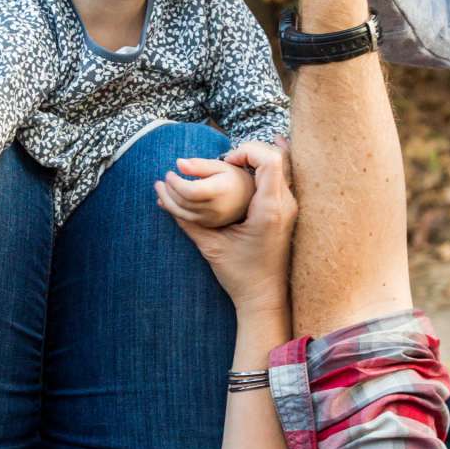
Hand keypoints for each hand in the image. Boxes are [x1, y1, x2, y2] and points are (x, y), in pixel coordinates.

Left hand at [156, 152, 256, 228]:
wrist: (250, 198)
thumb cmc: (233, 177)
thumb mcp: (220, 166)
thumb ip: (199, 165)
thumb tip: (179, 163)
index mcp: (220, 191)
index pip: (190, 191)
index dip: (175, 183)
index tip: (169, 173)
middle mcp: (216, 209)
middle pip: (184, 202)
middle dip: (168, 191)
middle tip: (159, 181)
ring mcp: (211, 219)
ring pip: (182, 213)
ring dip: (167, 201)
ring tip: (159, 189)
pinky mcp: (208, 225)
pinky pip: (186, 220)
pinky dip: (173, 210)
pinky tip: (164, 202)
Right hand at [159, 140, 295, 314]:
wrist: (264, 297)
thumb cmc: (239, 275)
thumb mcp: (210, 246)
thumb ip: (186, 219)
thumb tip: (159, 195)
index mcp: (269, 210)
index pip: (269, 160)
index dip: (246, 151)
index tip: (224, 162)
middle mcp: (285, 205)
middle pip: (277, 156)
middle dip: (247, 152)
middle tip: (225, 163)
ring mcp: (290, 207)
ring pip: (281, 164)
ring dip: (255, 158)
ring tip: (232, 165)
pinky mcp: (287, 210)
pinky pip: (282, 177)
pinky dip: (265, 166)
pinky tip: (251, 163)